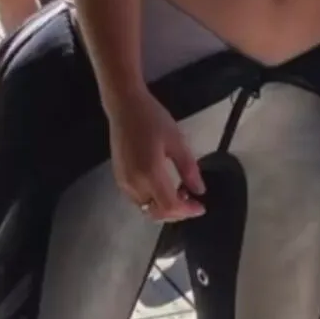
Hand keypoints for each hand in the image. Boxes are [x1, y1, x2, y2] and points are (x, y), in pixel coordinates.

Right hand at [108, 91, 205, 222]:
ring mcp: (123, 182)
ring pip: (146, 208)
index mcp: (149, 173)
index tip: (201, 207)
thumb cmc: (152, 119)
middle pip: (156, 212)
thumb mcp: (177, 141)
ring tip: (180, 192)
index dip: (187, 211)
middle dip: (176, 212)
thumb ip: (189, 169)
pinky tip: (164, 187)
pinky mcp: (118, 178)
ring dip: (164, 207)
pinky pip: (138, 199)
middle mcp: (133, 183)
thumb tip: (199, 190)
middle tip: (192, 200)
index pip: (169, 206)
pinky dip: (152, 200)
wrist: (125, 106)